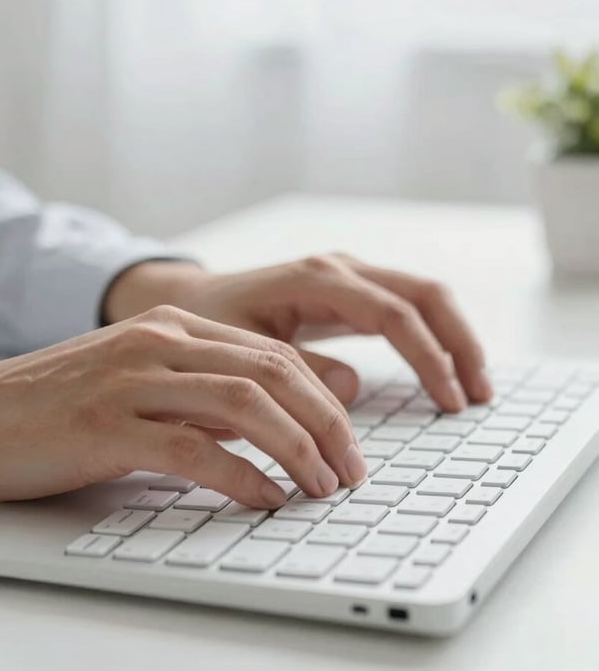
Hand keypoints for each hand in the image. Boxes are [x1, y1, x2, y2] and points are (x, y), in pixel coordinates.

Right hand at [0, 306, 366, 506]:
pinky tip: (264, 499)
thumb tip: (268, 423)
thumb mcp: (139, 384)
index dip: (323, 399)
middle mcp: (159, 341)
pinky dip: (242, 477)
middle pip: (273, 373)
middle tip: (351, 472)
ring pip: (245, 404)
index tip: (346, 443)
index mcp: (173, 327)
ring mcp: (132, 378)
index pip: (273, 354)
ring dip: (298, 449)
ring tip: (322, 488)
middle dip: (327, 424)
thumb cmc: (54, 407)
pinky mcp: (106, 424)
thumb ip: (199, 394)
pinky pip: (195, 449)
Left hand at [104, 254, 492, 411]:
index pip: (393, 315)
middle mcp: (340, 269)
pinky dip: (431, 337)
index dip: (428, 358)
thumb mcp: (246, 352)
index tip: (451, 401)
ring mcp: (348, 277)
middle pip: (424, 295)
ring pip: (423, 296)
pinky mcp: (349, 292)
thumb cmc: (211, 325)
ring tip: (474, 387)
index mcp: (317, 279)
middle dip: (459, 342)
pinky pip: (405, 308)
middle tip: (478, 394)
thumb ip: (296, 371)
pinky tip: (441, 370)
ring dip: (453, 338)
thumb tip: (351, 389)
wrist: (192, 302)